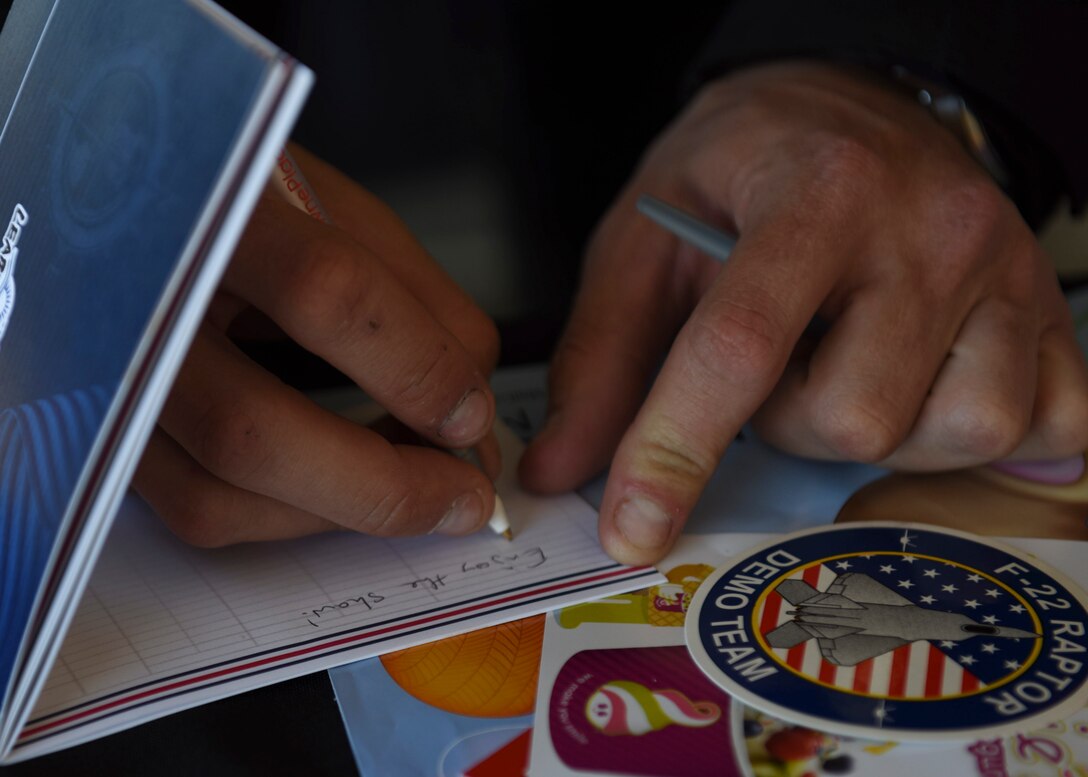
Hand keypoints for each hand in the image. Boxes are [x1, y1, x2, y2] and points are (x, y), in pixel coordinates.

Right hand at [135, 146, 500, 544]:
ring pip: (219, 496)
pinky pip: (199, 508)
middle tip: (466, 499)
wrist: (117, 196)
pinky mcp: (104, 434)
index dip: (416, 365)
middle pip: (251, 432)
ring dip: (343, 516)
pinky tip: (348, 488)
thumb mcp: (335, 209)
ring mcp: (99, 378)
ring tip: (419, 494)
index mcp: (206, 208)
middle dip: (384, 487)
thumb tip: (471, 407)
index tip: (474, 416)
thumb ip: (417, 298)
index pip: (323, 292)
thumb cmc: (238, 197)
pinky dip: (294, 516)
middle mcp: (128, 299)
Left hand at [520, 61, 1087, 563]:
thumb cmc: (741, 173)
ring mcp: (1008, 271)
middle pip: (854, 417)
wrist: (848, 106)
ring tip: (848, 363)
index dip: (675, 450)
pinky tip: (927, 381)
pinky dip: (972, 434)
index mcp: (815, 192)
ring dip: (877, 431)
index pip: (741, 345)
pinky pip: (1047, 429)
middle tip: (779, 364)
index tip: (631, 529)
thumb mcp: (645, 240)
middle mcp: (930, 227)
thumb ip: (600, 359)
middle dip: (790, 424)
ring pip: (953, 432)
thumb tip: (561, 473)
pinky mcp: (1053, 312)